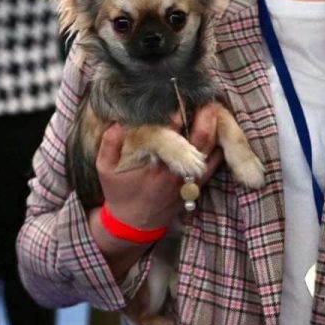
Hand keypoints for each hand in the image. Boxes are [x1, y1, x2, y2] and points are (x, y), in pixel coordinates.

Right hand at [88, 104, 223, 275]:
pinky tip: (219, 129)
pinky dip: (219, 145)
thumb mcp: (105, 170)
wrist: (134, 223)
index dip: (176, 119)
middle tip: (207, 100)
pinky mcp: (198, 186)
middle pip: (199, 141)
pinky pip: (216, 163)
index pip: (169, 138)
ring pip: (212, 151)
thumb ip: (109, 145)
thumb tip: (117, 123)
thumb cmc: (120, 192)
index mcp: (154, 166)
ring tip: (214, 109)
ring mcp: (190, 180)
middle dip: (205, 119)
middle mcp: (176, 172)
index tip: (180, 105)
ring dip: (215, 129)